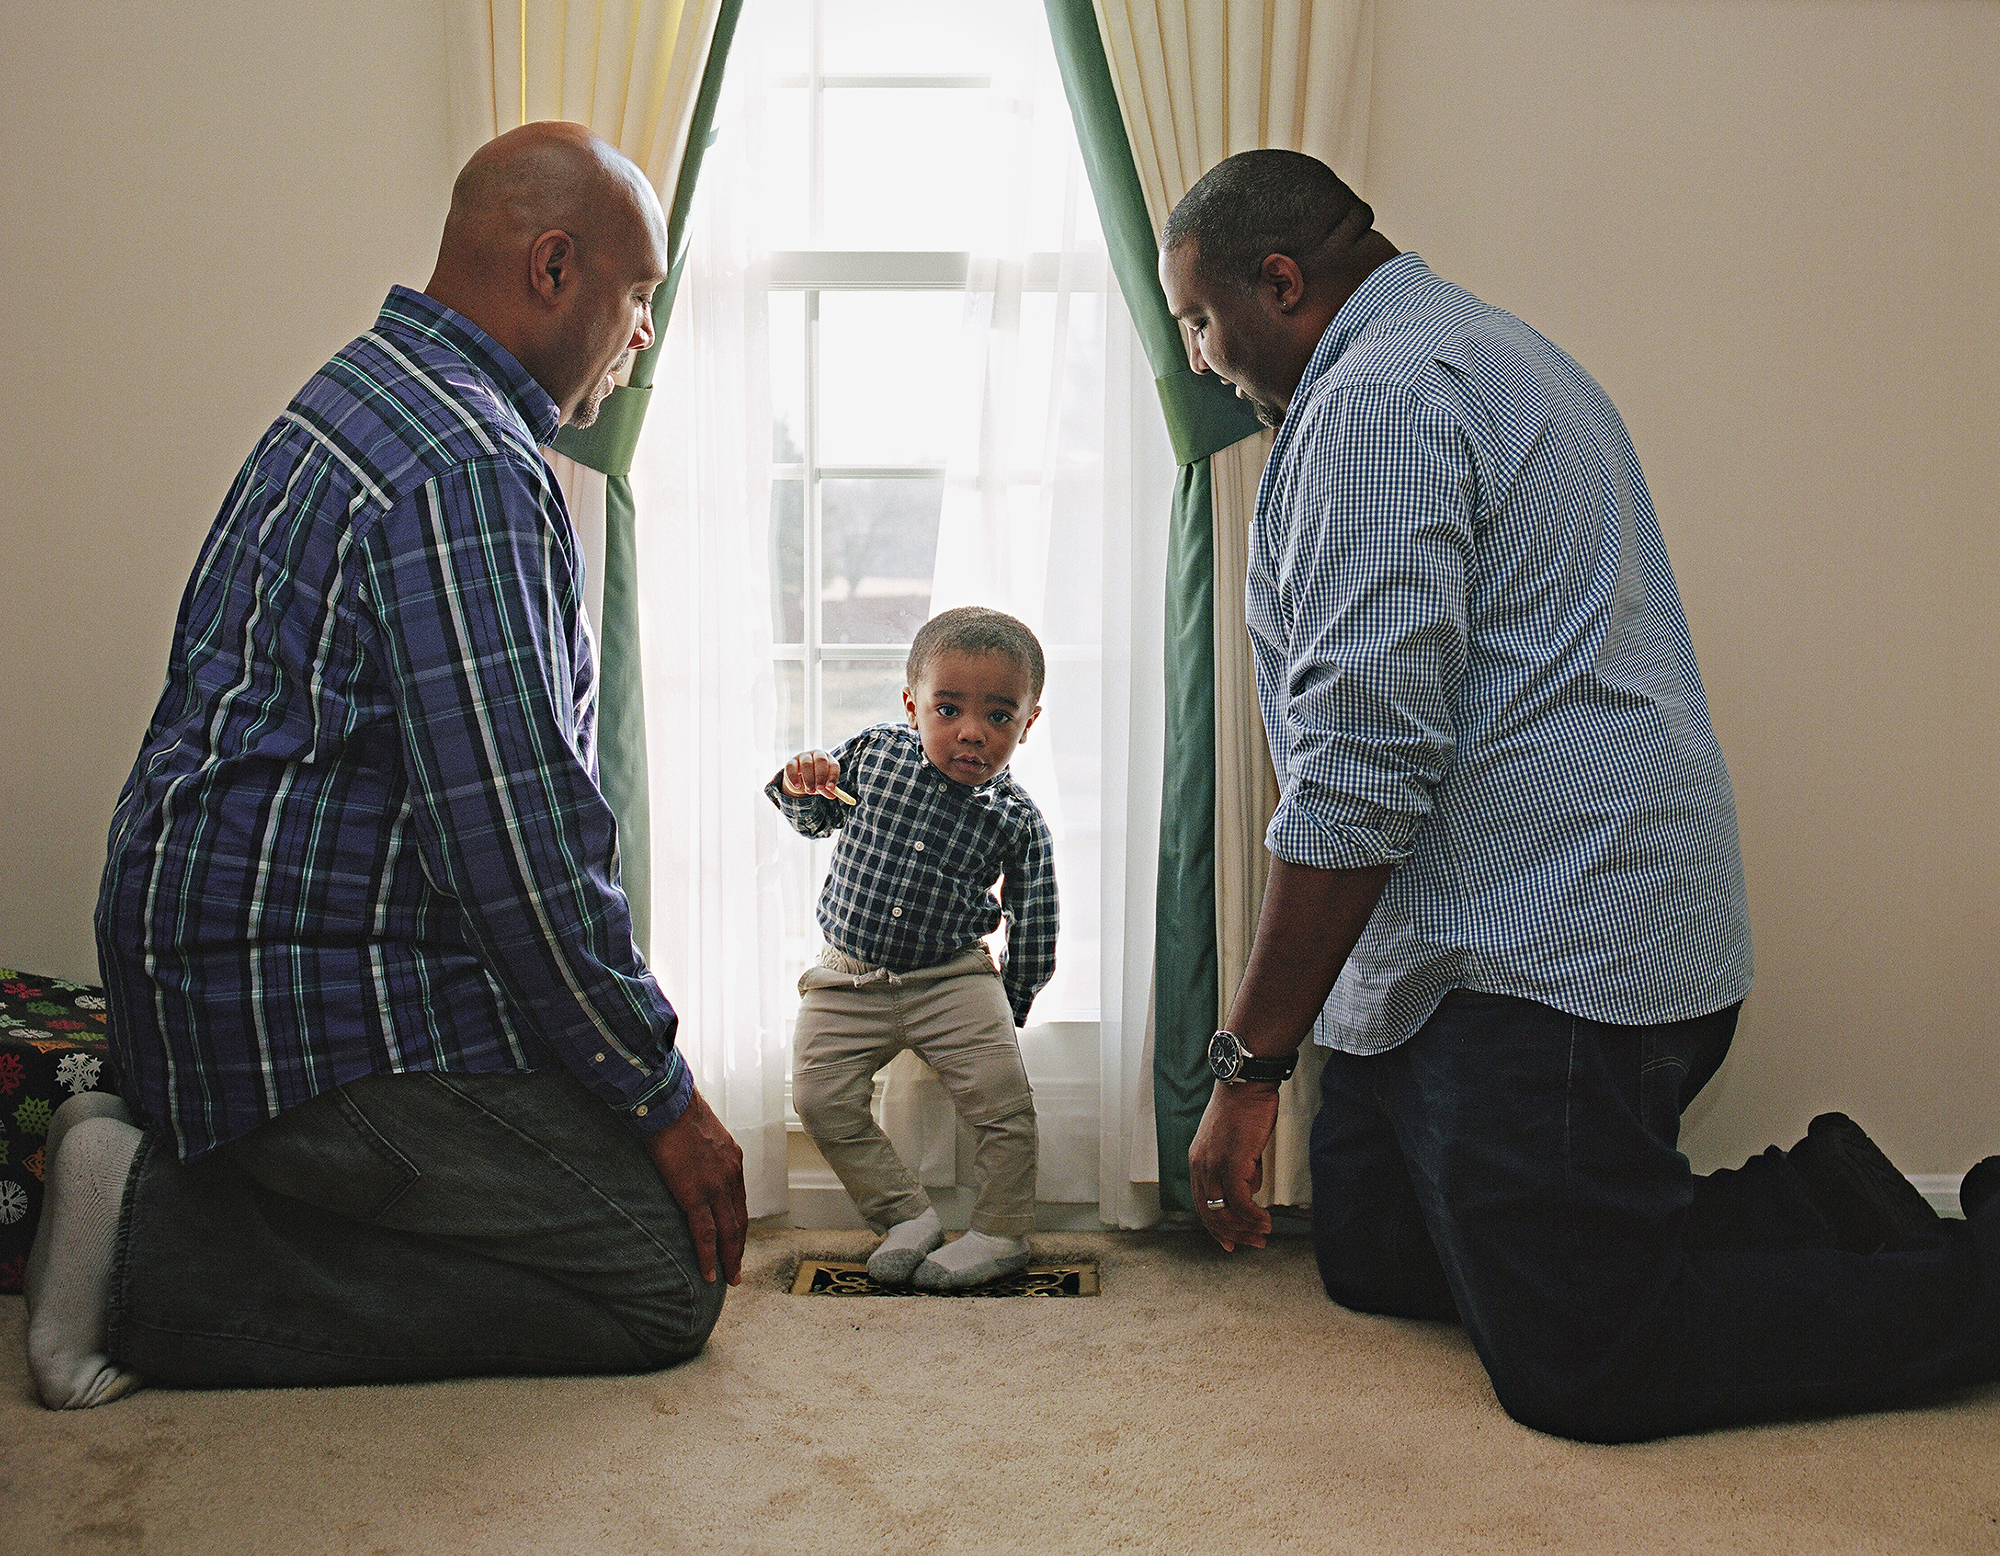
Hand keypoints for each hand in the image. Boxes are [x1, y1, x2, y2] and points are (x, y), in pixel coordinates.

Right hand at [643, 1084, 747, 1284]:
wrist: (668, 1103)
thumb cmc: (676, 1111)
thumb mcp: (700, 1131)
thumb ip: (700, 1151)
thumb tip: (689, 1158)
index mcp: (732, 1160)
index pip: (739, 1201)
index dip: (738, 1224)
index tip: (737, 1241)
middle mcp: (730, 1176)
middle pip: (738, 1221)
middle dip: (739, 1248)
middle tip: (737, 1271)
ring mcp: (715, 1187)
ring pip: (728, 1232)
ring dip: (729, 1259)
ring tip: (729, 1279)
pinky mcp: (695, 1195)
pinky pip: (705, 1234)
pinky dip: (709, 1256)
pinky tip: (710, 1273)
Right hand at [781, 750, 841, 799]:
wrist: (798, 781)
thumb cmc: (815, 781)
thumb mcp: (821, 786)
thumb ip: (826, 790)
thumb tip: (832, 795)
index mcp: (828, 759)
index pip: (834, 765)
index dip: (833, 776)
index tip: (830, 787)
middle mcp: (817, 754)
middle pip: (821, 760)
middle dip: (821, 776)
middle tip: (819, 788)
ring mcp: (803, 756)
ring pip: (806, 763)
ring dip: (809, 778)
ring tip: (810, 790)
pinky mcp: (791, 761)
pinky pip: (791, 767)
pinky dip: (794, 777)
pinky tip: (797, 786)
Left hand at [1189, 1080, 1280, 1251]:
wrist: (1246, 1085)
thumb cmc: (1245, 1110)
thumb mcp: (1235, 1143)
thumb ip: (1239, 1168)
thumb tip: (1250, 1190)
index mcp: (1198, 1161)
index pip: (1201, 1204)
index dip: (1216, 1227)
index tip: (1231, 1243)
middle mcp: (1200, 1166)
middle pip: (1210, 1213)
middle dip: (1232, 1234)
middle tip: (1254, 1244)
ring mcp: (1213, 1165)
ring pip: (1224, 1212)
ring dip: (1245, 1229)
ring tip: (1263, 1235)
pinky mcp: (1231, 1164)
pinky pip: (1240, 1202)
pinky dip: (1253, 1217)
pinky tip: (1265, 1221)